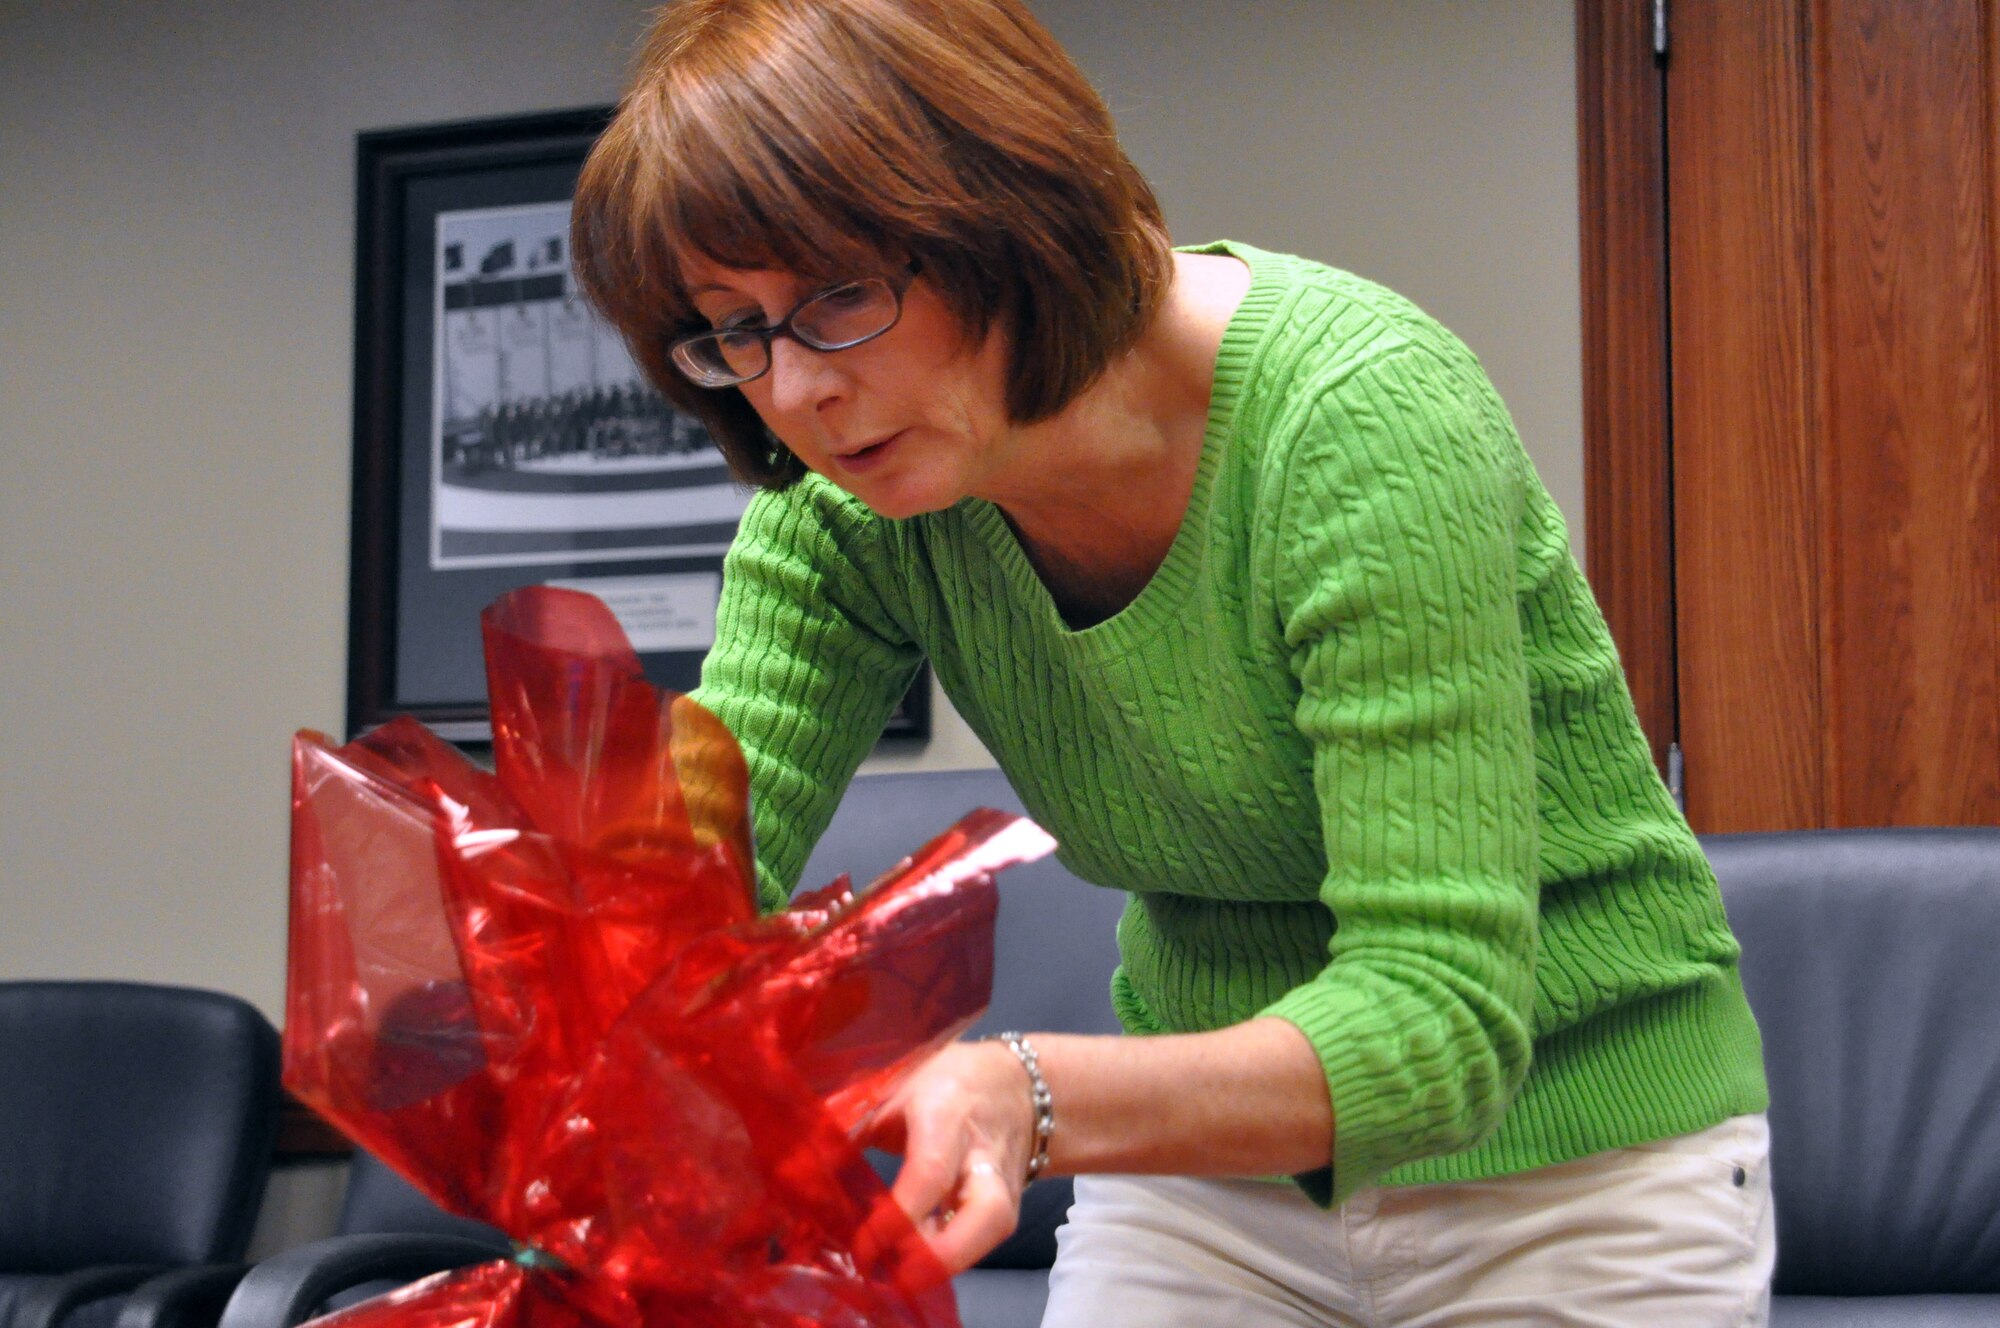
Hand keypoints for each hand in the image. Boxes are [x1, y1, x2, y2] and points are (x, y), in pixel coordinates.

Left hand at [863, 1039, 1034, 1274]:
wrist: (1016, 1088)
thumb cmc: (943, 1080)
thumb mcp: (893, 1086)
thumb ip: (851, 1124)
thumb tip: (798, 1169)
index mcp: (948, 1112)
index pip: (931, 1171)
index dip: (899, 1215)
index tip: (864, 1245)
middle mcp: (985, 1155)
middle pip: (986, 1216)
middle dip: (938, 1257)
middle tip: (887, 1276)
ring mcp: (1003, 1187)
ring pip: (989, 1235)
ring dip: (937, 1263)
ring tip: (888, 1272)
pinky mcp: (1006, 1211)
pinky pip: (977, 1241)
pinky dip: (941, 1256)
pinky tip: (906, 1260)